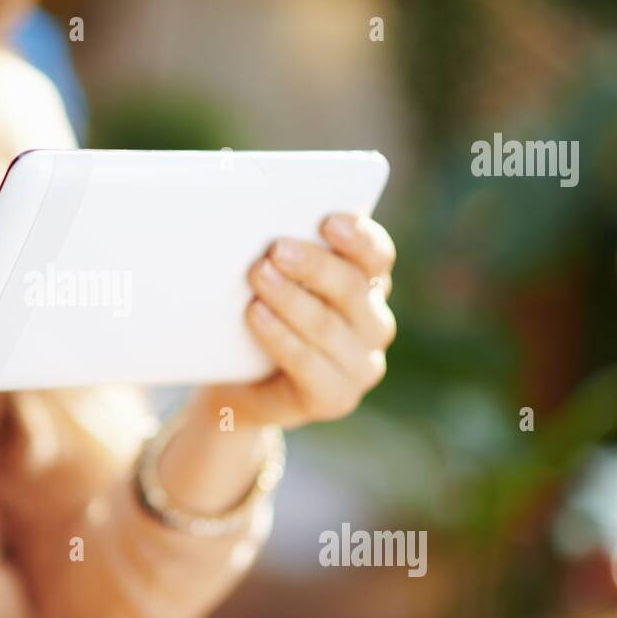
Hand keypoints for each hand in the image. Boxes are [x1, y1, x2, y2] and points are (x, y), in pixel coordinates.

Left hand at [208, 213, 396, 430]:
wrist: (239, 385)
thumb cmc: (258, 314)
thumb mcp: (274, 279)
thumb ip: (282, 255)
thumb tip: (257, 220)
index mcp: (368, 285)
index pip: (377, 255)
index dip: (358, 237)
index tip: (328, 221)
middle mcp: (374, 323)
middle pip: (352, 288)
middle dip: (314, 265)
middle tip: (275, 249)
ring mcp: (361, 365)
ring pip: (328, 326)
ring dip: (292, 299)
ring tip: (259, 275)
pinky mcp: (336, 398)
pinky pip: (308, 364)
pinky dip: (280, 337)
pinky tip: (256, 314)